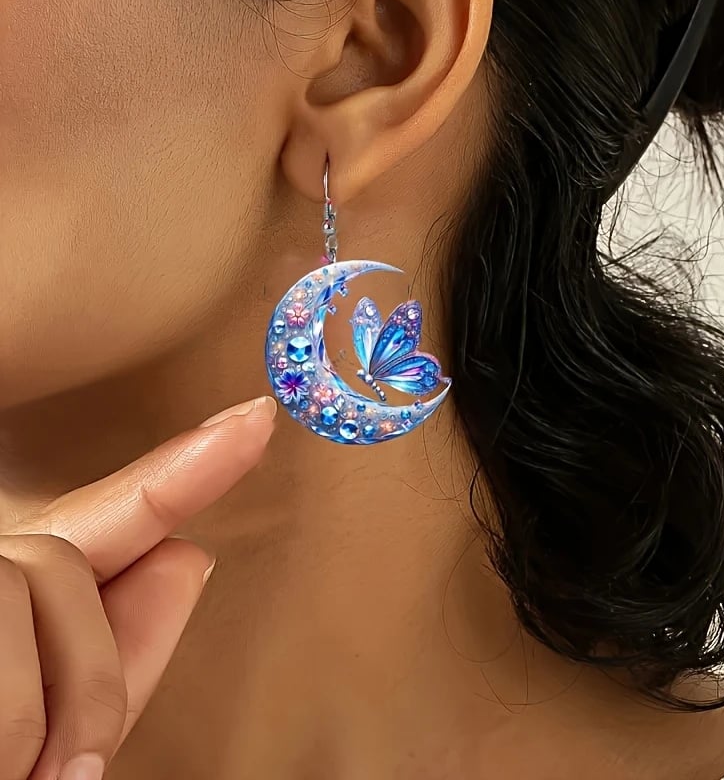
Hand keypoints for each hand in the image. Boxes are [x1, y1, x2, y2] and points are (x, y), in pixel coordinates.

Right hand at [0, 396, 276, 779]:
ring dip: (49, 708)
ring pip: (37, 571)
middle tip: (66, 776)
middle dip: (94, 670)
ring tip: (20, 777)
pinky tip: (5, 761)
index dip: (190, 466)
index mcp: (12, 601)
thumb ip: (119, 647)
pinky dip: (15, 718)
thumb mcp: (56, 728)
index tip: (257, 420)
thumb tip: (189, 555)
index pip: (118, 512)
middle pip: (66, 555)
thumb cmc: (5, 755)